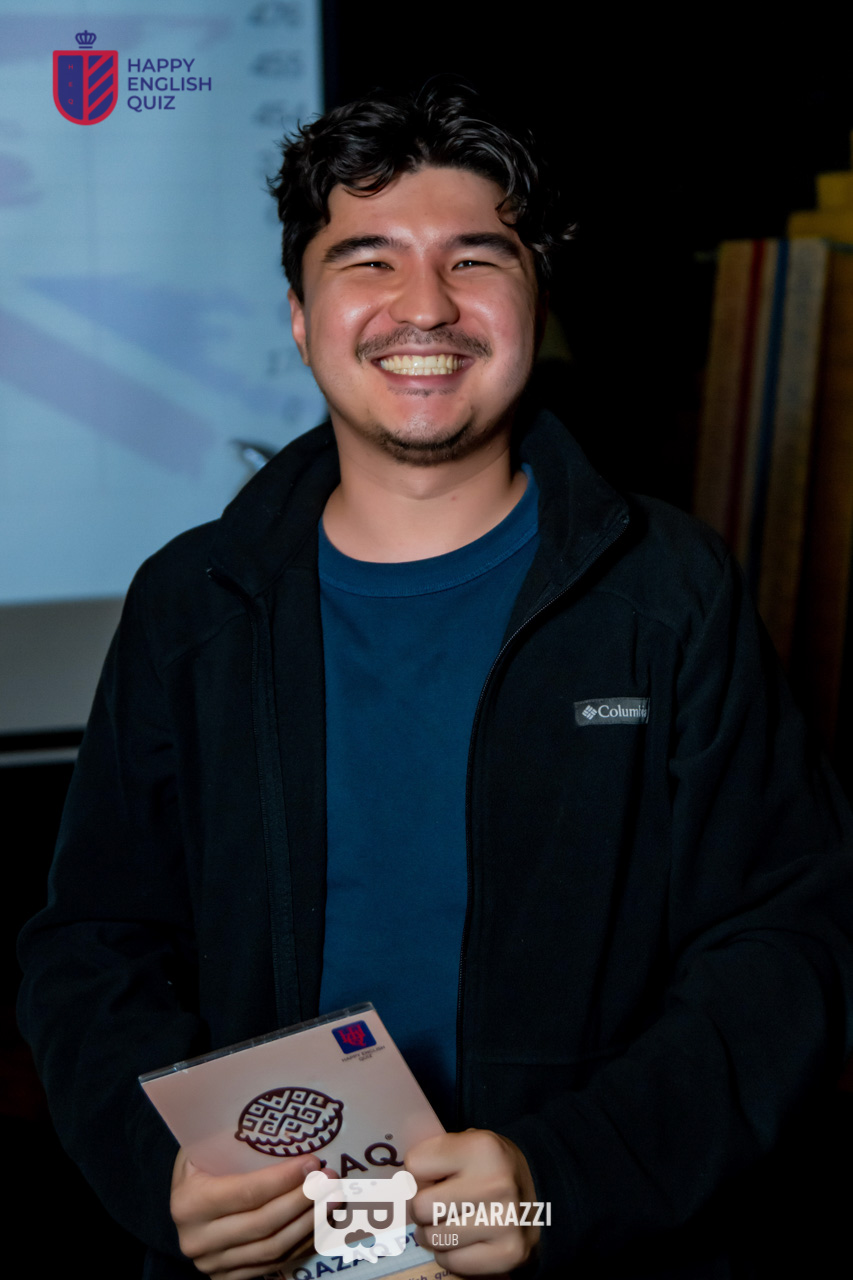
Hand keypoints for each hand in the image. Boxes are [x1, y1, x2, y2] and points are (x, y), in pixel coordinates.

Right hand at [170, 1147, 331, 1278]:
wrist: (183, 1206)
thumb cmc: (200, 1166)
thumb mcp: (205, 1147)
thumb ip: (238, 1140)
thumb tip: (290, 1128)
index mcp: (190, 1202)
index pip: (247, 1193)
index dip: (283, 1179)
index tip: (313, 1162)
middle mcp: (198, 1239)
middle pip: (264, 1223)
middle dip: (304, 1200)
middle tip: (330, 1180)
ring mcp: (213, 1264)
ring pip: (273, 1248)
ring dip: (310, 1224)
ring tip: (334, 1199)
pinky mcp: (228, 1278)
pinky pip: (273, 1264)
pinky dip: (301, 1244)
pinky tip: (320, 1223)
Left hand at [406, 1128, 540, 1275]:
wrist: (546, 1194)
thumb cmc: (494, 1168)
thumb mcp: (470, 1144)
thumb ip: (435, 1157)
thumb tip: (393, 1187)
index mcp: (481, 1147)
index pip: (414, 1165)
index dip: (419, 1173)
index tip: (432, 1177)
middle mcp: (494, 1184)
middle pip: (420, 1206)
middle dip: (421, 1208)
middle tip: (435, 1206)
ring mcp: (503, 1222)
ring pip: (433, 1238)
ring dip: (433, 1234)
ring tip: (448, 1223)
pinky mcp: (508, 1254)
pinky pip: (452, 1262)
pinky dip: (450, 1255)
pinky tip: (464, 1241)